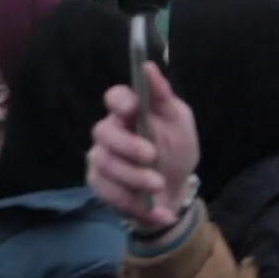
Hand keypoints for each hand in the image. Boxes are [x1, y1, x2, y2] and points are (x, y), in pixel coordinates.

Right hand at [87, 62, 199, 230]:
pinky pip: (107, 192)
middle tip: (152, 156)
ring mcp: (101, 159)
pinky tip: (158, 210)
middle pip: (103, 132)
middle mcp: (110, 133)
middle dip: (127, 146)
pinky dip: (135, 204)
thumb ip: (163, 96)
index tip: (134, 108)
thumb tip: (148, 67)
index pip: (114, 97)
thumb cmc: (177, 150)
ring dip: (135, 178)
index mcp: (129, 112)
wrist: (176, 192)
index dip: (119, 101)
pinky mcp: (99, 185)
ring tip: (159, 186)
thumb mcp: (179, 122)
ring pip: (105, 164)